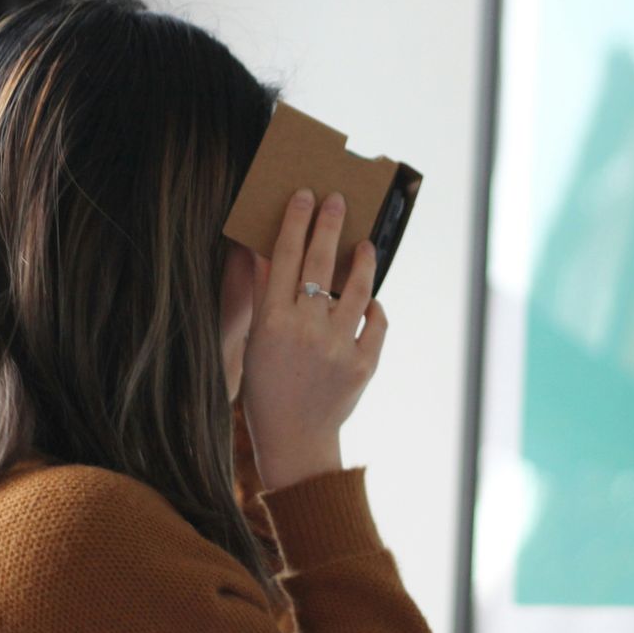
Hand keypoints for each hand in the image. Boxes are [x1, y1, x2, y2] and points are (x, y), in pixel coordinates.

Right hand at [238, 188, 388, 489]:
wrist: (295, 438)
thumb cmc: (268, 384)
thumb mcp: (256, 339)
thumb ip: (263, 293)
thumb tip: (262, 248)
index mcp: (273, 321)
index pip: (284, 257)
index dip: (295, 222)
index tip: (305, 195)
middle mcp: (305, 330)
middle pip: (320, 264)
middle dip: (329, 225)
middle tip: (338, 199)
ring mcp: (338, 347)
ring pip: (357, 289)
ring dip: (363, 261)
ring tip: (366, 243)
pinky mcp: (364, 364)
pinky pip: (377, 322)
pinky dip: (374, 306)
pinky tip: (370, 298)